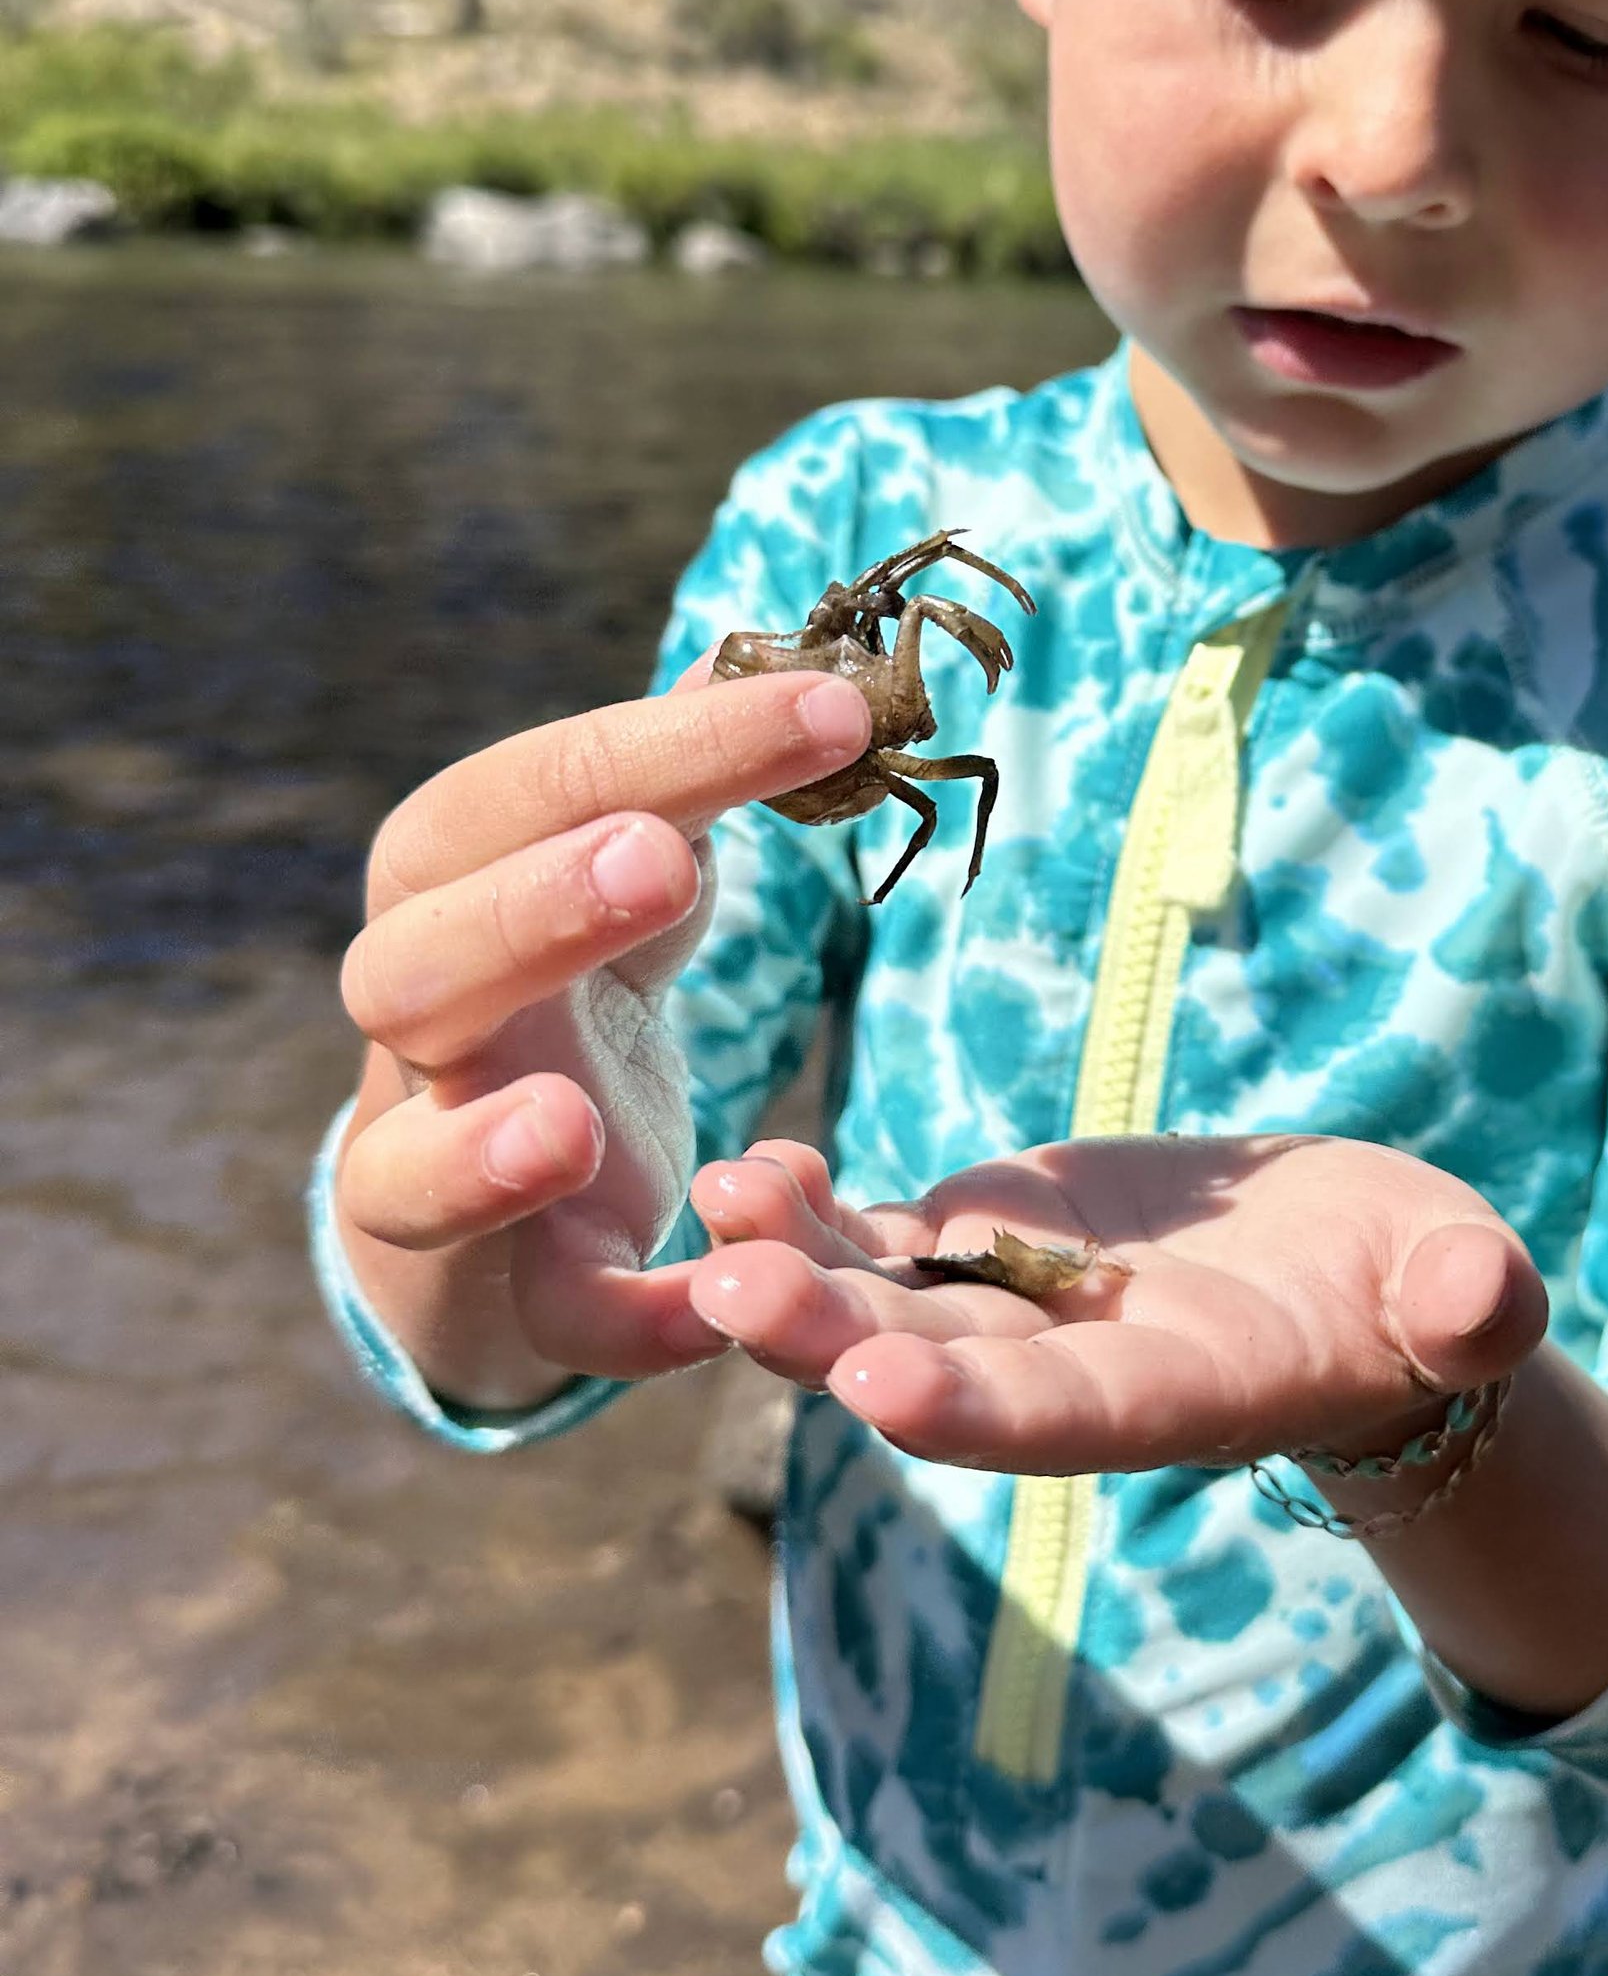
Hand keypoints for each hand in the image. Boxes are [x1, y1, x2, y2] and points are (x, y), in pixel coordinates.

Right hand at [332, 660, 867, 1386]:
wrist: (490, 1188)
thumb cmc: (574, 975)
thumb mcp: (624, 863)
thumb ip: (690, 773)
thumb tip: (799, 650)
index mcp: (448, 889)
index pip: (513, 797)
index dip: (654, 748)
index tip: (829, 709)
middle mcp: (423, 1030)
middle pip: (412, 969)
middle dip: (529, 914)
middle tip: (658, 860)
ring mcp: (444, 1172)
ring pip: (410, 1171)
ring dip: (485, 1149)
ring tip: (573, 1122)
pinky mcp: (518, 1293)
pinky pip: (552, 1320)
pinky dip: (628, 1324)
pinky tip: (718, 1310)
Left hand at [685, 1134, 1548, 1474]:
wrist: (1355, 1279)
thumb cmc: (1428, 1292)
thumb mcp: (1462, 1294)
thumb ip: (1467, 1308)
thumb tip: (1481, 1302)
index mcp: (1188, 1397)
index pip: (1075, 1419)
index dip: (983, 1410)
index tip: (881, 1394)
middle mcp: (1078, 1375)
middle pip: (943, 1369)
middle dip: (835, 1340)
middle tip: (735, 1294)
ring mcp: (1021, 1313)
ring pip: (884, 1304)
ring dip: (793, 1271)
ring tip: (720, 1202)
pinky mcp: (989, 1249)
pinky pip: (879, 1243)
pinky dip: (810, 1218)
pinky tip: (739, 1175)